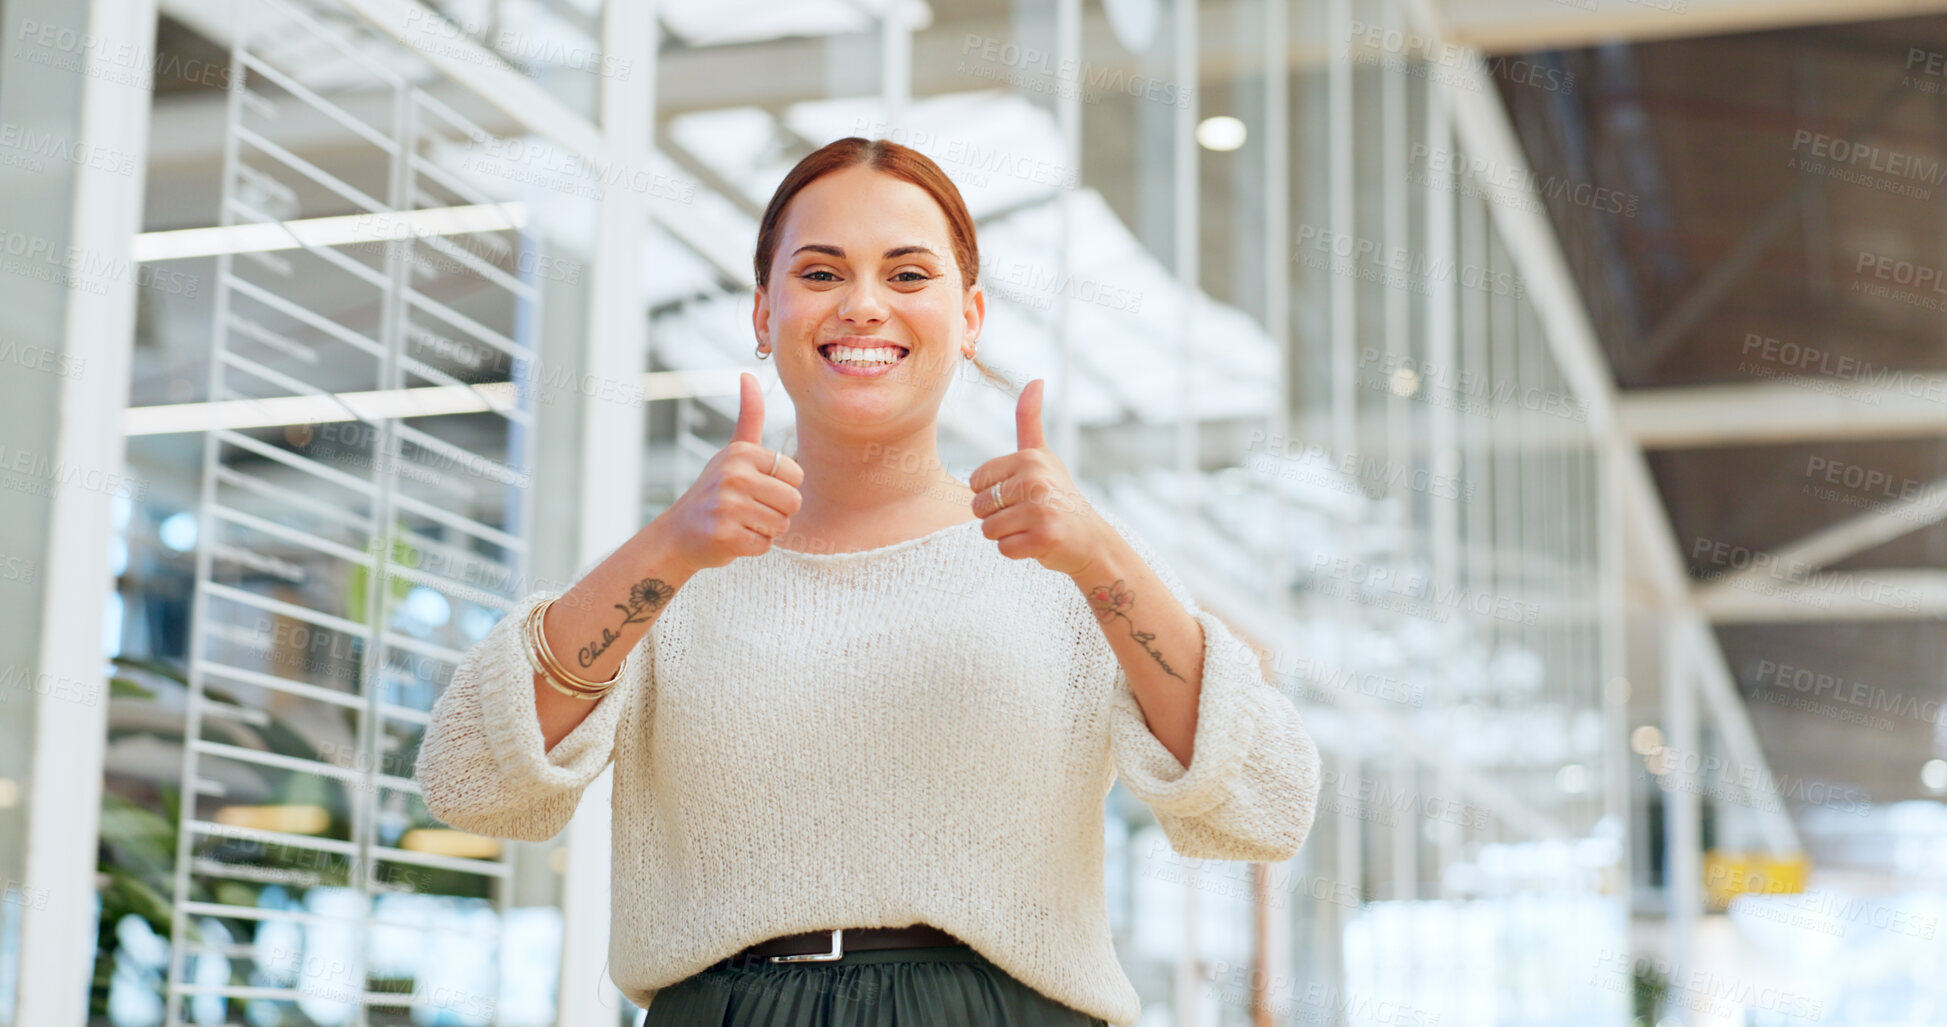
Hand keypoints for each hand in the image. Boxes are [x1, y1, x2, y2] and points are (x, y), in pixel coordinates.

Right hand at [656, 372, 803, 571]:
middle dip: (777, 511)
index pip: (796, 475)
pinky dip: (753, 547)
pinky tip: (733, 537)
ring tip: (741, 522)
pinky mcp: (724, 535)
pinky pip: (765, 545)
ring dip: (765, 530)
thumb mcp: (733, 451)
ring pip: (781, 525)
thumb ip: (749, 416)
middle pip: (794, 502)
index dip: (783, 487)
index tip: (758, 488)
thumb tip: (748, 374)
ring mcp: (727, 506)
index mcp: (742, 453)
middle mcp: (734, 475)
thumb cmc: (715, 490)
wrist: (679, 533)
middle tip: (749, 509)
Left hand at [968, 378, 1108, 577]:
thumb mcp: (1044, 456)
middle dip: (997, 517)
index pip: (976, 483)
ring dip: (1006, 536)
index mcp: (1028, 459)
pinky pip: (1004, 549)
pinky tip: (1037, 543)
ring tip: (1031, 528)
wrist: (1090, 539)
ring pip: (988, 530)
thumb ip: (1030, 420)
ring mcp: (1041, 510)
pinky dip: (1017, 551)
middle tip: (1027, 515)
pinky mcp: (1044, 538)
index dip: (991, 495)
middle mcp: (1035, 480)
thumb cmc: (1059, 496)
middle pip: (978, 508)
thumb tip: (1035, 379)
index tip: (1019, 495)